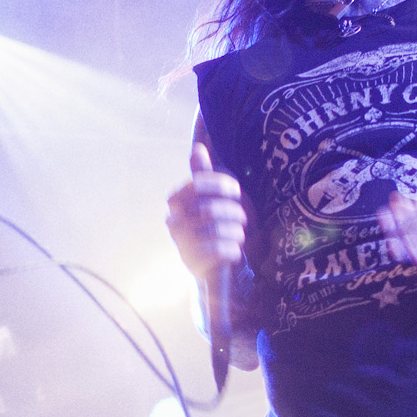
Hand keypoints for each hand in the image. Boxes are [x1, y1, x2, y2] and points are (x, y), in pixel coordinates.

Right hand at [166, 143, 246, 277]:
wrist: (210, 268)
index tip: (235, 190)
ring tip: (240, 235)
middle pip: (208, 209)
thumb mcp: (208, 199)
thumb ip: (202, 175)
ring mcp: (182, 245)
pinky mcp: (193, 265)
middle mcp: (174, 224)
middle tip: (243, 218)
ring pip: (216, 229)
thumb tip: (198, 147)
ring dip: (236, 231)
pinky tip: (235, 250)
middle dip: (233, 212)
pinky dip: (233, 249)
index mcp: (175, 204)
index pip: (194, 186)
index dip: (218, 185)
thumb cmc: (211, 226)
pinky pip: (218, 250)